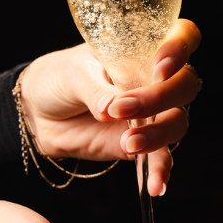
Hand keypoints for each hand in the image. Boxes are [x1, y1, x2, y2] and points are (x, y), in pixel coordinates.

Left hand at [19, 19, 201, 195]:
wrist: (37, 112)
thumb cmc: (57, 78)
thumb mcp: (71, 74)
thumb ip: (94, 89)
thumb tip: (112, 109)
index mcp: (141, 49)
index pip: (181, 37)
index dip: (180, 48)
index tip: (159, 66)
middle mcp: (153, 79)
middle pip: (185, 83)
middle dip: (162, 97)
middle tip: (124, 108)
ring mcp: (151, 112)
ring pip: (177, 121)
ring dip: (159, 133)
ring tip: (129, 142)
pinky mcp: (142, 142)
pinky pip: (161, 157)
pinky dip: (160, 170)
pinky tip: (155, 185)